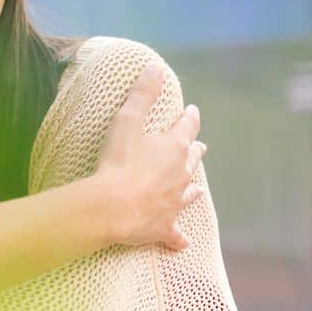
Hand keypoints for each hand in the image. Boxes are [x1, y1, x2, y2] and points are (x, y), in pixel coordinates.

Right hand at [94, 62, 205, 250]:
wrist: (113, 207)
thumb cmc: (118, 162)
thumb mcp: (127, 121)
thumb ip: (142, 94)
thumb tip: (155, 67)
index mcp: (174, 148)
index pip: (188, 127)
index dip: (190, 118)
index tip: (192, 112)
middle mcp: (181, 175)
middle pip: (193, 160)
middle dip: (195, 152)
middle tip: (198, 148)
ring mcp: (175, 202)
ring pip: (189, 194)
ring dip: (192, 190)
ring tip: (197, 189)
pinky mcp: (164, 227)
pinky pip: (175, 234)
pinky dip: (179, 238)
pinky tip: (183, 242)